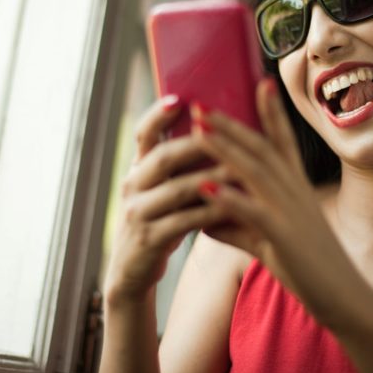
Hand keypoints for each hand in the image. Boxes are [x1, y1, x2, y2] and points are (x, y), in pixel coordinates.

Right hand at [103, 95, 228, 306]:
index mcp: (138, 170)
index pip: (143, 134)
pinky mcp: (148, 240)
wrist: (132, 273)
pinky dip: (208, 213)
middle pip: (162, 157)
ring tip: (239, 168)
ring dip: (210, 178)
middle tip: (225, 131)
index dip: (158, 115)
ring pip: (176, 190)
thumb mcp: (160, 192)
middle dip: (195, 143)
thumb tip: (217, 131)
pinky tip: (231, 207)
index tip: (179, 98)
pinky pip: (182, 222)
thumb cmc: (159, 224)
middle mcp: (133, 186)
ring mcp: (137, 213)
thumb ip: (178, 168)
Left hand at [192, 78, 356, 323]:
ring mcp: (290, 212)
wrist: (342, 298)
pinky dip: (228, 199)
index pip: (282, 141)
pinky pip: (253, 213)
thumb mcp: (269, 241)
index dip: (272, 111)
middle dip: (230, 125)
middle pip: (260, 148)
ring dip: (224, 150)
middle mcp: (294, 192)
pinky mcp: (284, 237)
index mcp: (295, 188)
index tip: (261, 81)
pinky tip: (204, 189)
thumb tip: (204, 221)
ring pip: (254, 172)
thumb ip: (237, 227)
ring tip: (197, 132)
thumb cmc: (307, 266)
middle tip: (201, 103)